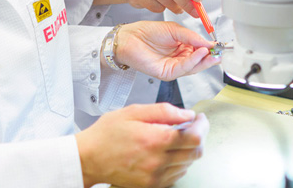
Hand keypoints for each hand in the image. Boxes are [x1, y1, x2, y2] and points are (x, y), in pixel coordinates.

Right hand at [75, 103, 207, 187]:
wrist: (90, 157)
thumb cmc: (108, 132)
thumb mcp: (133, 111)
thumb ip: (163, 111)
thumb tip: (186, 114)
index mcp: (155, 139)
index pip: (194, 137)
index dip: (202, 126)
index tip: (200, 118)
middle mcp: (158, 162)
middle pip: (196, 153)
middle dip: (199, 136)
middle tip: (193, 125)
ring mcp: (156, 177)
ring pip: (187, 164)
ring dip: (188, 149)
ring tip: (176, 137)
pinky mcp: (152, 185)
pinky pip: (176, 175)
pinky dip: (178, 162)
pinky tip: (168, 151)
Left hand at [112, 20, 219, 80]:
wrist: (130, 37)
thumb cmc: (147, 31)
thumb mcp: (174, 29)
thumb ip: (191, 36)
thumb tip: (208, 42)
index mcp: (182, 46)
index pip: (200, 50)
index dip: (210, 48)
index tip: (219, 45)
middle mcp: (179, 58)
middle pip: (199, 61)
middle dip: (210, 56)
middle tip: (219, 51)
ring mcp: (174, 67)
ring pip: (193, 67)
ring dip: (204, 60)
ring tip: (210, 51)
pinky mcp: (167, 73)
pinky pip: (183, 68)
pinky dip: (193, 61)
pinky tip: (199, 53)